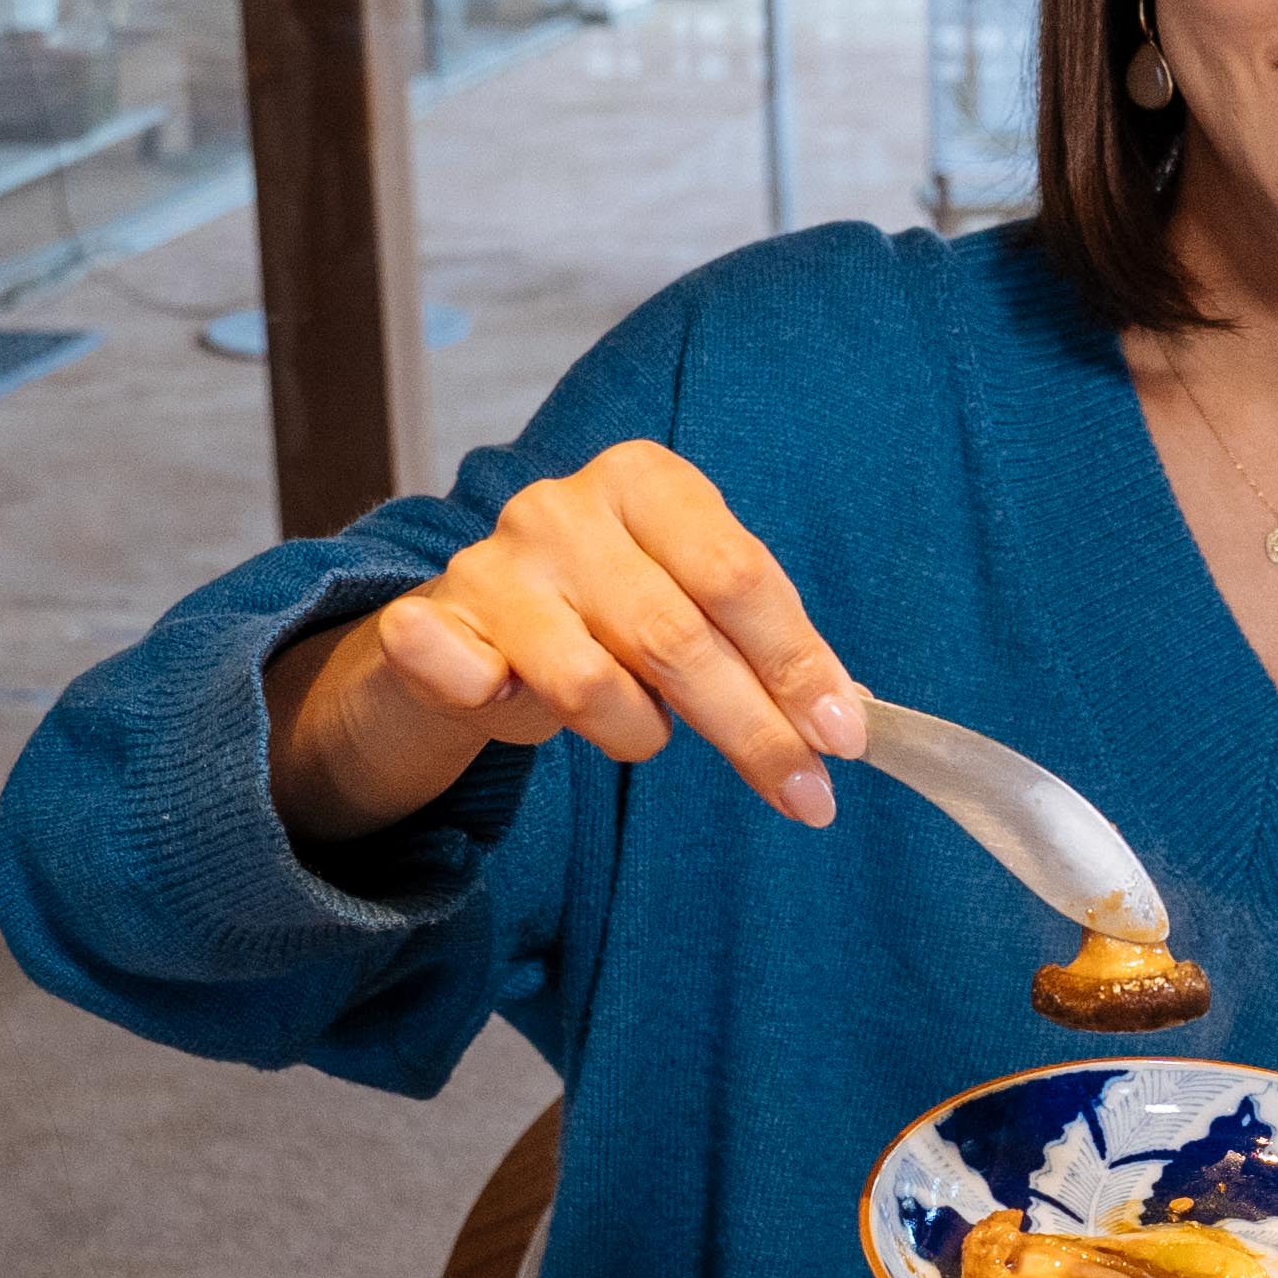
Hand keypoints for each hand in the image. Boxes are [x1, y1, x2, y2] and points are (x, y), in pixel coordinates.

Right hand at [268, 439, 867, 845]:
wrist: (469, 629)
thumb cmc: (604, 614)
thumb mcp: (689, 606)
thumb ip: (760, 645)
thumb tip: (844, 718)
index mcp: (646, 481)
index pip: (738, 577)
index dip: (796, 663)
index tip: (844, 739)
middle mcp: (565, 509)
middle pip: (679, 637)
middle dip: (753, 729)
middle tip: (806, 795)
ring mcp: (493, 564)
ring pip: (594, 683)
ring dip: (638, 733)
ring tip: (643, 732)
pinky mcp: (432, 625)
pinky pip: (470, 680)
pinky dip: (491, 700)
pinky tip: (502, 701)